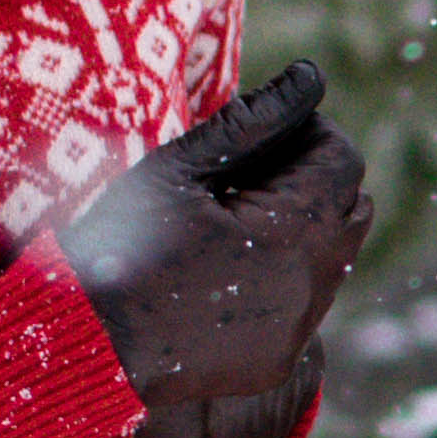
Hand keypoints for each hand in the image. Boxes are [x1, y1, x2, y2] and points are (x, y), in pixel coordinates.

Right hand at [51, 84, 371, 407]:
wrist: (85, 344)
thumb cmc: (121, 245)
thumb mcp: (179, 169)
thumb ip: (253, 121)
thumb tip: (311, 75)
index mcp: (292, 228)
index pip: (342, 159)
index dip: (309, 134)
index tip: (264, 135)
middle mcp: (310, 282)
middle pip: (352, 208)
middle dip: (315, 181)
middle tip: (253, 174)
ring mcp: (297, 329)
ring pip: (334, 261)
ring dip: (302, 232)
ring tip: (235, 223)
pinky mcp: (277, 361)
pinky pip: (304, 309)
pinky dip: (283, 282)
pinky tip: (227, 274)